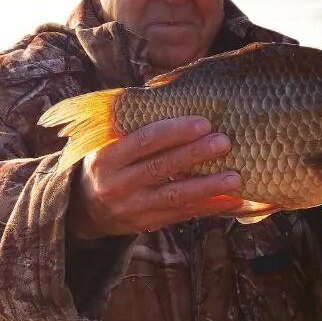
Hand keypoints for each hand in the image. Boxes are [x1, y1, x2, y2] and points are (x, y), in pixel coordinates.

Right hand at [68, 116, 241, 238]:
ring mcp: (132, 207)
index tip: (203, 122)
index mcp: (106, 157)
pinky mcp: (146, 224)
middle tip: (223, 142)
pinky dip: (208, 207)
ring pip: (173, 196)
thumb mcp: (106, 143)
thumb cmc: (106, 165)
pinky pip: (180, 215)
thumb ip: (133, 126)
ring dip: (207, 187)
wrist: (86, 209)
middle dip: (194, 154)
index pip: (143, 140)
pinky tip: (231, 200)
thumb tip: (175, 97)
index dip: (174, 131)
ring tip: (235, 178)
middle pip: (160, 167)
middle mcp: (117, 183)